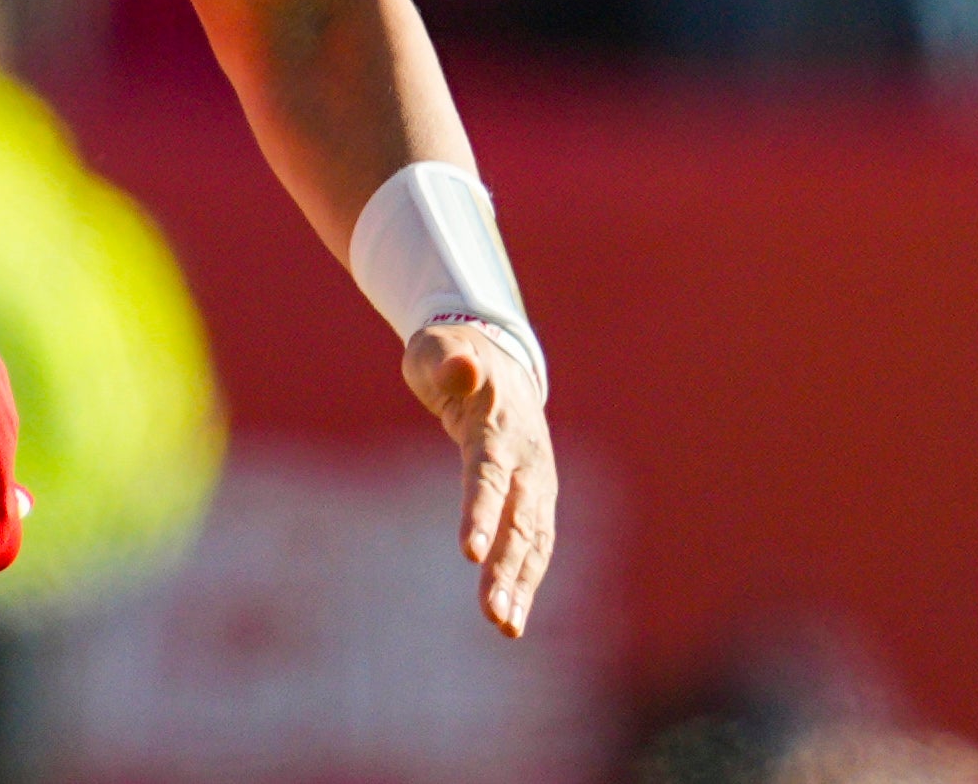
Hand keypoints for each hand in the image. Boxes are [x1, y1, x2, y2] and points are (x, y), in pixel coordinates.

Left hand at [405, 320, 555, 636]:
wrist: (498, 356)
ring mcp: (537, 481)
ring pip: (534, 541)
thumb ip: (448, 361)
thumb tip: (462, 367)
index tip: (468, 553)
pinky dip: (525, 578)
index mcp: (498, 426)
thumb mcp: (439, 349)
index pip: (488, 475)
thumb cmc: (454, 353)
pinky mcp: (535, 497)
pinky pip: (534, 544)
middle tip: (493, 614)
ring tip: (506, 627)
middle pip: (519, 521)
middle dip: (508, 569)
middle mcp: (527, 460)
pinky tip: (511, 615)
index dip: (480, 513)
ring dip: (521, 584)